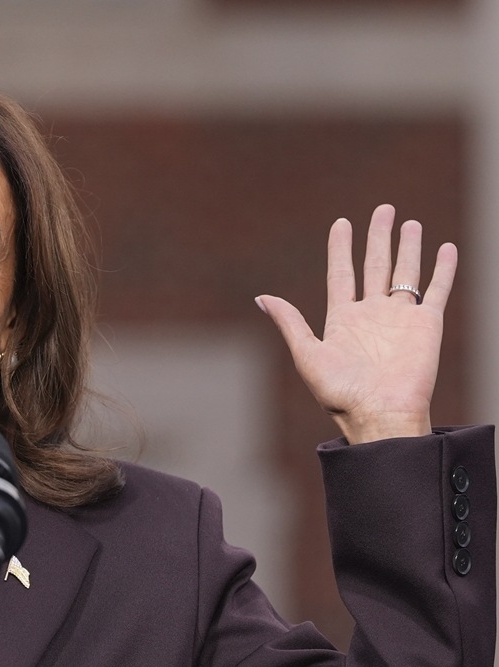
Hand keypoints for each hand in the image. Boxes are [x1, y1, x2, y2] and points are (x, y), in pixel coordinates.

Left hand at [256, 204, 456, 444]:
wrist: (379, 414)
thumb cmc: (340, 393)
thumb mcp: (307, 354)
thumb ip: (290, 323)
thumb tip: (262, 298)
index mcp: (342, 319)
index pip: (341, 273)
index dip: (341, 247)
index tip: (342, 222)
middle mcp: (372, 314)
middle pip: (375, 265)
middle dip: (378, 237)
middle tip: (383, 209)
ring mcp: (401, 318)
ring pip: (406, 273)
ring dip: (408, 247)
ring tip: (409, 223)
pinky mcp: (427, 325)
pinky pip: (437, 290)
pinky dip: (442, 269)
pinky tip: (446, 248)